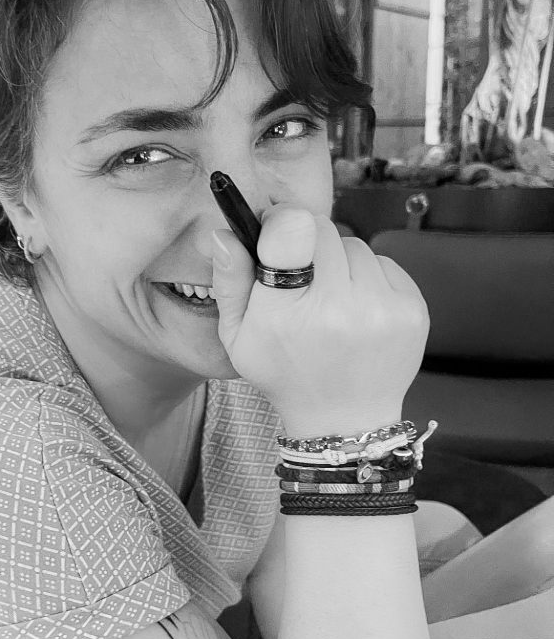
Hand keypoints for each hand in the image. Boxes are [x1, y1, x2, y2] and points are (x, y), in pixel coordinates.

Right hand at [211, 209, 429, 436]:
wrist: (342, 419)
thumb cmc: (285, 373)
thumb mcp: (238, 336)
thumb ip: (229, 282)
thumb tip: (226, 233)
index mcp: (288, 315)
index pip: (293, 228)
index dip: (282, 219)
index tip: (276, 229)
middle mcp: (340, 309)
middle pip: (324, 228)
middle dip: (309, 243)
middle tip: (302, 276)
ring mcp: (382, 309)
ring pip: (356, 245)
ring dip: (340, 263)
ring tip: (331, 300)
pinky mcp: (412, 311)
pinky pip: (385, 262)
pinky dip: (369, 278)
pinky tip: (357, 309)